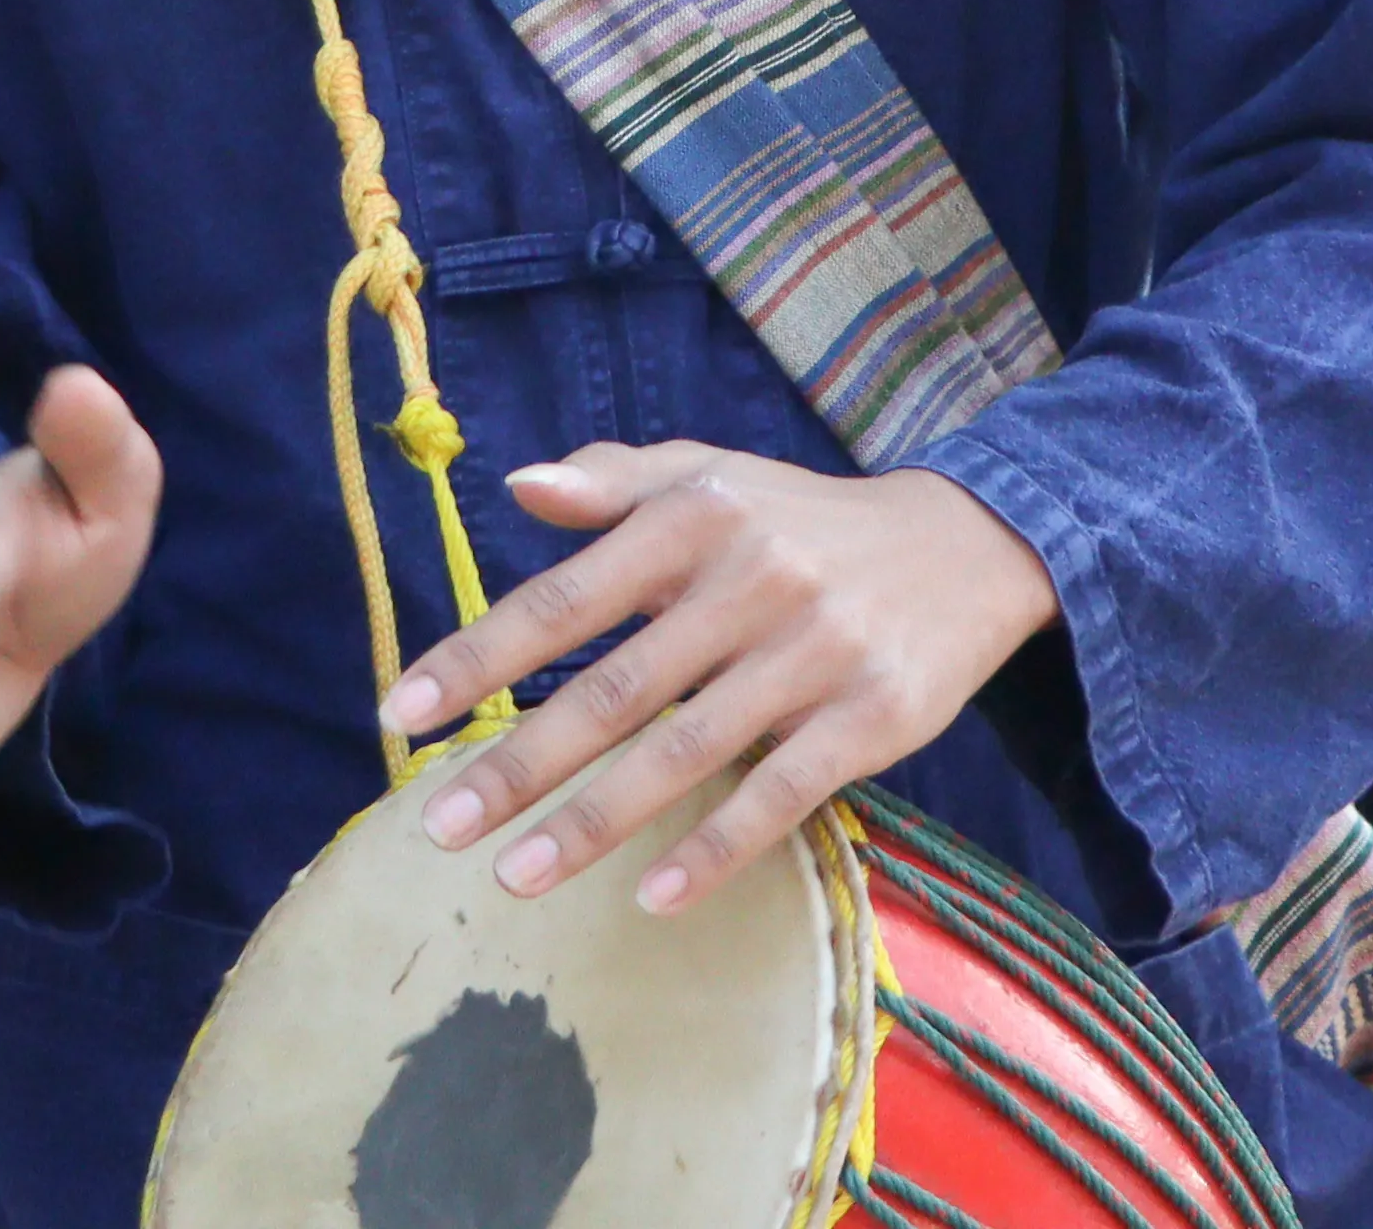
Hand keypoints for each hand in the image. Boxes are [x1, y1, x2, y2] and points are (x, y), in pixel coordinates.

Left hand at [379, 444, 1056, 912]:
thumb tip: (518, 488)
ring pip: (683, 752)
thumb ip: (615, 482)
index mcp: (696, 518)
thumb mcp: (714, 478)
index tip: (402, 715)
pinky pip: (779, 794)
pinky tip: (650, 895)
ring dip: (592, 822)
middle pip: (613, 691)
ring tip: (514, 877)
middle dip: (517, 763)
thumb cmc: (806, 521)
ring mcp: (813, 654)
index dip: (479, 658)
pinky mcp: (871, 719)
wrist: (969, 547)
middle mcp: (751, 581)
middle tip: (437, 828)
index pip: (565, 598)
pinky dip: (713, 848)